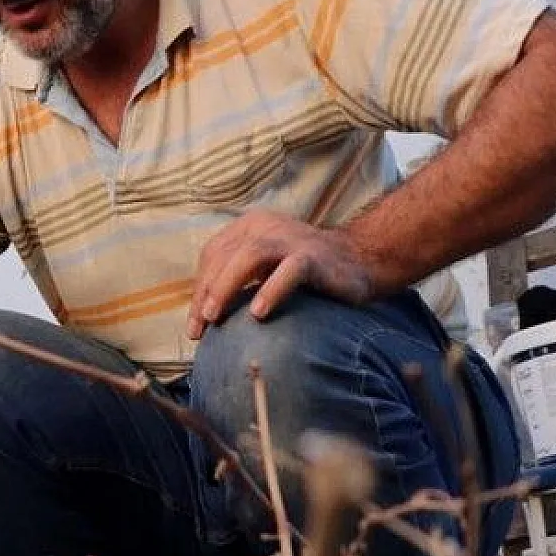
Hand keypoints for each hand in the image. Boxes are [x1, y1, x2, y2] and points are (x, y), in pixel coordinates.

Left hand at [187, 211, 376, 339]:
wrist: (360, 260)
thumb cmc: (303, 271)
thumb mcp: (264, 268)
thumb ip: (236, 280)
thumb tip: (202, 317)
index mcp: (248, 227)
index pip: (213, 256)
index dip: (199, 289)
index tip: (195, 326)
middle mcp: (265, 227)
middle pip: (224, 257)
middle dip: (206, 294)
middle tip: (200, 328)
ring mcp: (290, 238)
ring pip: (248, 256)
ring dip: (226, 287)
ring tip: (216, 317)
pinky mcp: (313, 256)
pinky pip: (289, 271)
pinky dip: (270, 291)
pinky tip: (258, 313)